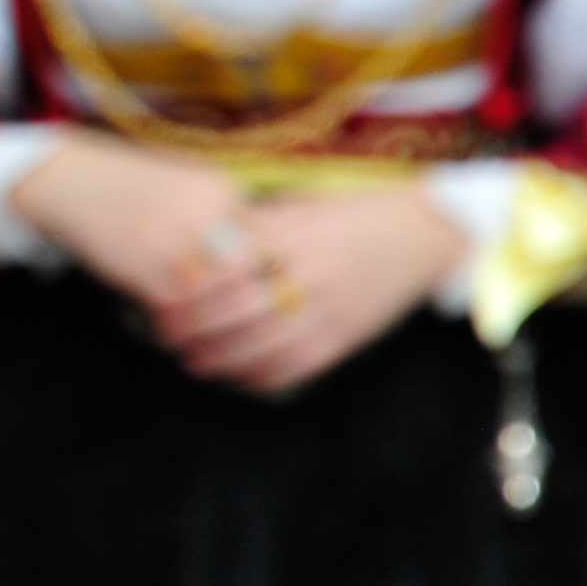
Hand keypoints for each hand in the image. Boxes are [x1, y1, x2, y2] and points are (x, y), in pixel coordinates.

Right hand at [4, 129, 259, 318]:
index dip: (265, 272)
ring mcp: (174, 240)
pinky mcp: (146, 266)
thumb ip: (223, 213)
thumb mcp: (185, 185)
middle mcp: (202, 212)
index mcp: (219, 188)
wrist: (68, 180)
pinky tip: (164, 320)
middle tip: (236, 317)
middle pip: (246, 270)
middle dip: (243, 298)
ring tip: (198, 325)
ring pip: (214, 292)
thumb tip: (260, 261)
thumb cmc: (129, 187)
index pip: (265, 240)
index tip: (256, 291)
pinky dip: (174, 318)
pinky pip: (177, 304)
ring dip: (209, 314)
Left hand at [148, 186, 466, 395]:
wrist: (422, 231)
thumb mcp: (300, 208)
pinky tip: (238, 376)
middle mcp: (311, 272)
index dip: (191, 289)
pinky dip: (264, 376)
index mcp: (293, 236)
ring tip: (192, 362)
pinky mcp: (349, 334)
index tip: (164, 297)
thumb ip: (254, 226)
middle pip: (240, 310)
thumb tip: (197, 243)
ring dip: (222, 359)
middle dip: (197, 328)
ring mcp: (332, 307)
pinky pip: (299, 365)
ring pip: (266, 345)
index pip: (229, 268)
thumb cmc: (349, 215)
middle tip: (167, 336)